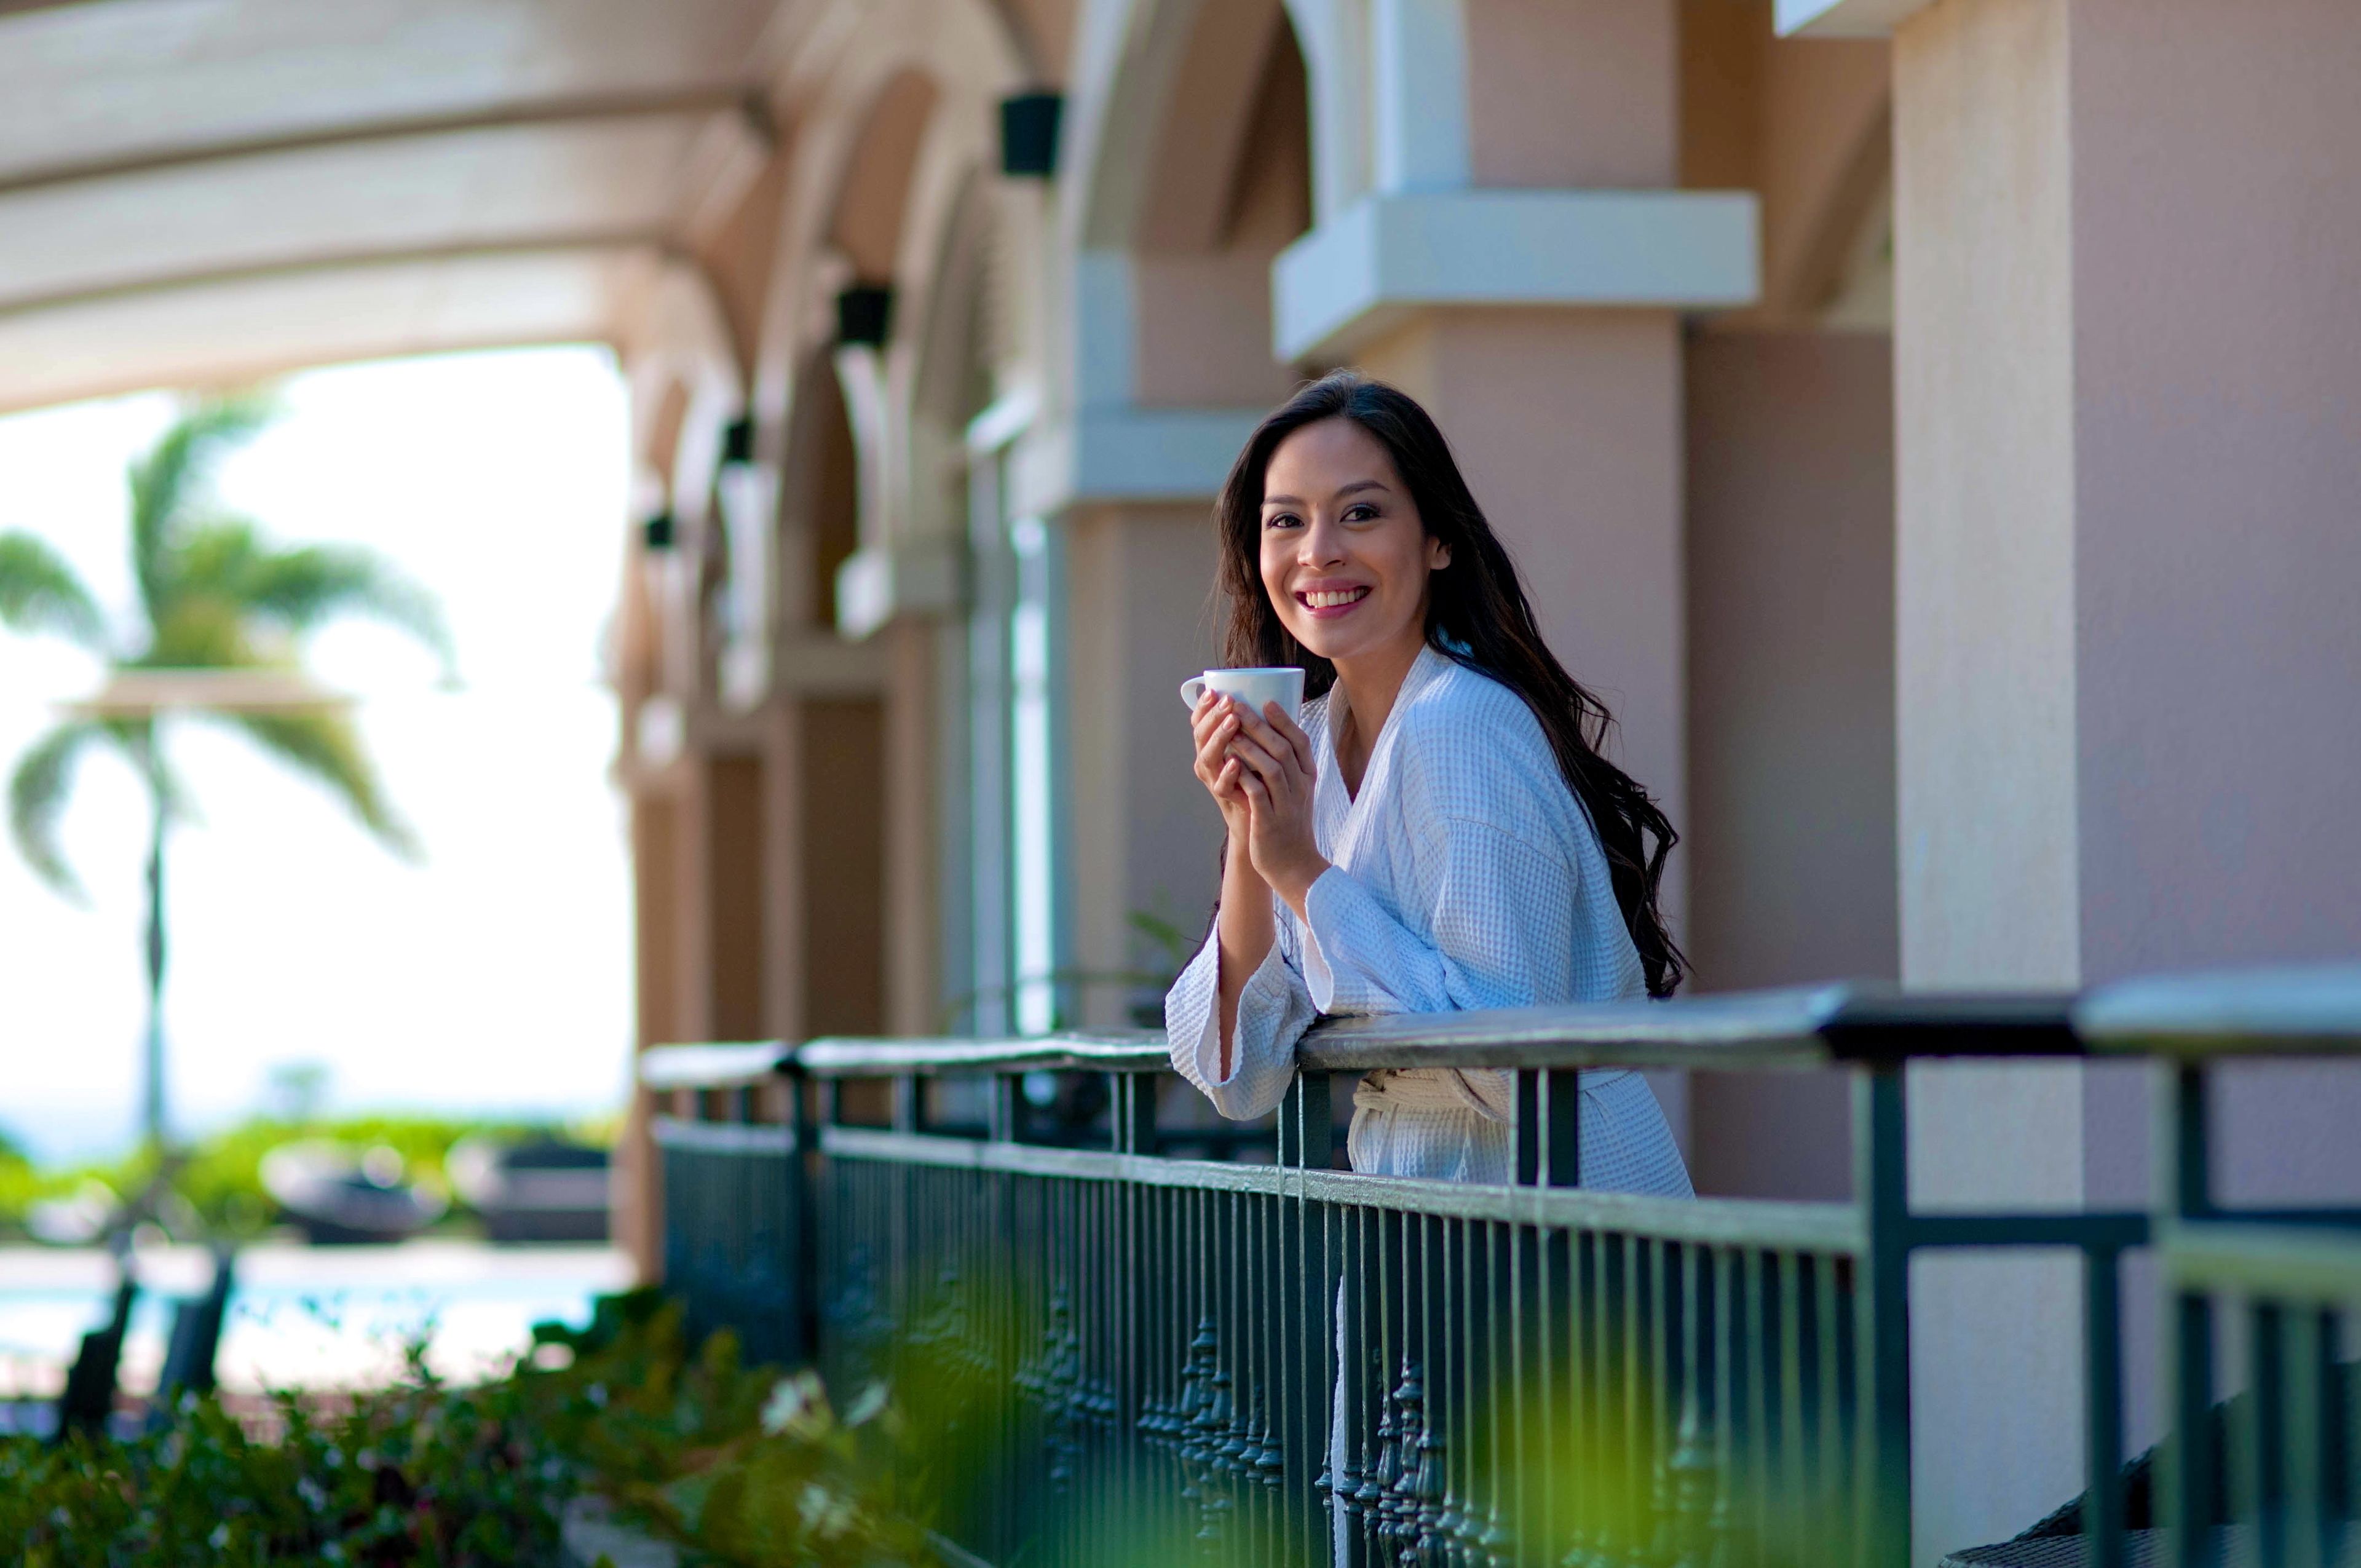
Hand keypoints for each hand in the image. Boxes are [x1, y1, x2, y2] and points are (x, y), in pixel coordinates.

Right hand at [1190, 690, 1256, 850]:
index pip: (1201, 721)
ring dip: (1220, 738)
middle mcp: (1209, 761)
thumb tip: (1272, 696)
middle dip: (1214, 716)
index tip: (1214, 690)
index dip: (1204, 706)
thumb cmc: (1260, 778)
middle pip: (1201, 735)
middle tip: (1228, 701)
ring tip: (1234, 721)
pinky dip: (1229, 773)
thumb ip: (1257, 729)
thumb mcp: (1256, 749)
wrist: (1264, 819)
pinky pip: (1222, 785)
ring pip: (1208, 757)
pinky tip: (1236, 761)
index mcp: (1213, 746)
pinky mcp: (1226, 799)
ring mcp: (1214, 780)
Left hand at [1223, 699, 1328, 914]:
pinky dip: (1243, 776)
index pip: (1301, 743)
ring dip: (1250, 747)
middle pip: (1283, 749)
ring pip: (1271, 768)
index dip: (1284, 720)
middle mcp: (1300, 789)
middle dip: (1260, 725)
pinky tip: (1229, 763)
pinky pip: (1257, 794)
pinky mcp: (1270, 822)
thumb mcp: (1294, 793)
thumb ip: (1286, 768)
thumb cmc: (1288, 825)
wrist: (1294, 866)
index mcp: (1307, 779)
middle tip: (1238, 707)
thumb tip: (1267, 738)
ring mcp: (1286, 805)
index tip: (1266, 702)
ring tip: (1231, 730)